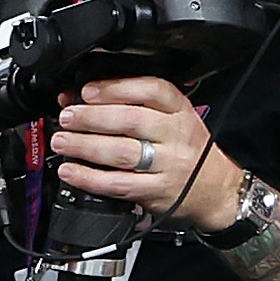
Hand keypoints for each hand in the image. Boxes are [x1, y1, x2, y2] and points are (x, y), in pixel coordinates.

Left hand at [50, 73, 230, 226]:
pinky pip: (118, 184)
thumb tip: (79, 99)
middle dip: (91, 117)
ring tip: (62, 141)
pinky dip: (89, 178)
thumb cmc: (189, 151)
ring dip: (84, 145)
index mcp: (180, 112)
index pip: (152, 91)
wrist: (217, 190)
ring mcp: (168, 165)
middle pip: (131, 121)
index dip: (116, 88)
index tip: (88, 91)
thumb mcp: (173, 120)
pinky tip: (71, 171)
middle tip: (67, 117)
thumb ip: (134, 107)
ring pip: (121, 152)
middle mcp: (177, 137)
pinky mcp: (157, 191)